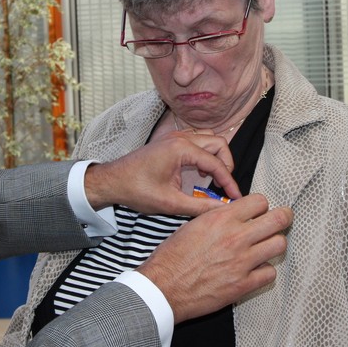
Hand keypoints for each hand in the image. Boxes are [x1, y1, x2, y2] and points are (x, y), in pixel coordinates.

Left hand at [83, 131, 240, 216]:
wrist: (112, 181)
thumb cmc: (136, 189)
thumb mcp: (170, 203)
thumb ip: (200, 206)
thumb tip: (223, 209)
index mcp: (181, 149)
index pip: (216, 163)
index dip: (229, 182)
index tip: (235, 197)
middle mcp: (180, 137)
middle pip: (218, 143)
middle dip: (226, 164)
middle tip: (224, 186)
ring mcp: (175, 137)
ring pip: (209, 139)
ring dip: (215, 157)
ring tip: (211, 179)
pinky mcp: (170, 141)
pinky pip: (197, 141)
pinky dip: (204, 154)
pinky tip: (199, 173)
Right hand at [137, 195, 290, 322]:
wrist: (164, 288)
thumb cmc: (172, 257)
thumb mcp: (192, 225)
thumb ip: (217, 217)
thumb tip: (234, 214)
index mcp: (221, 219)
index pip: (260, 201)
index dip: (261, 206)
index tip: (259, 211)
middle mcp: (235, 237)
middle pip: (279, 219)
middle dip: (283, 218)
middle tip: (282, 220)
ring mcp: (242, 262)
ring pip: (280, 245)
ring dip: (274, 244)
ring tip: (266, 247)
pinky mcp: (243, 285)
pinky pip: (270, 273)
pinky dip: (265, 271)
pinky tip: (255, 270)